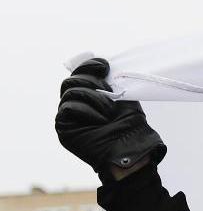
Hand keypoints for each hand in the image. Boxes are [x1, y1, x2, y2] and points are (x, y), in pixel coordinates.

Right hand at [55, 57, 166, 175]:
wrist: (131, 147)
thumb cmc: (130, 125)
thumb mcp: (123, 98)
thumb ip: (110, 82)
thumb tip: (101, 62)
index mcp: (88, 96)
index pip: (80, 74)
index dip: (88, 66)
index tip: (103, 65)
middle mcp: (75, 104)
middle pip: (72, 81)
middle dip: (91, 81)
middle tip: (108, 91)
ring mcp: (68, 116)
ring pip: (71, 92)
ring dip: (94, 98)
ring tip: (109, 111)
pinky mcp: (64, 127)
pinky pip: (68, 108)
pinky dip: (86, 110)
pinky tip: (100, 119)